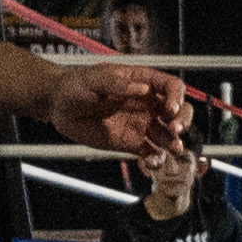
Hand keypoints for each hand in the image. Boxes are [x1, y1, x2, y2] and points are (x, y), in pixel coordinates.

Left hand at [52, 62, 193, 158]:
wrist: (59, 107)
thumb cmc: (76, 86)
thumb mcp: (93, 79)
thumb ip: (117, 82)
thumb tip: (143, 89)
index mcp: (142, 82)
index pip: (171, 87)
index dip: (176, 97)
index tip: (169, 109)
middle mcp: (147, 104)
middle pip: (178, 111)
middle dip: (182, 120)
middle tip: (174, 130)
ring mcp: (141, 125)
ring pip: (168, 134)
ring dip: (174, 142)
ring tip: (173, 150)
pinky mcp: (132, 143)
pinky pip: (151, 152)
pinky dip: (156, 159)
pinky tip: (153, 162)